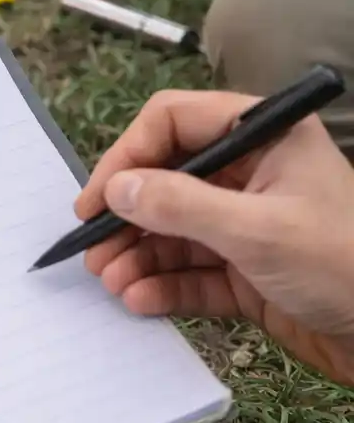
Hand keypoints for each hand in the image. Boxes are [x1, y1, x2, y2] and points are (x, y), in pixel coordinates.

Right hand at [76, 89, 353, 386]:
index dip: (128, 155)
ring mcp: (245, 221)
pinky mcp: (246, 269)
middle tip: (93, 248)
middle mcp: (248, 172)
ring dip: (138, 254)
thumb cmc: (343, 265)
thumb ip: (181, 205)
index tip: (97, 198)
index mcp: (261, 135)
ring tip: (110, 281)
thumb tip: (115, 189)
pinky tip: (139, 299)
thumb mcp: (259, 231)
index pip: (173, 122)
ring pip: (173, 228)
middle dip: (127, 215)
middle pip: (165, 179)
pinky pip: (192, 269)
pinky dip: (163, 283)